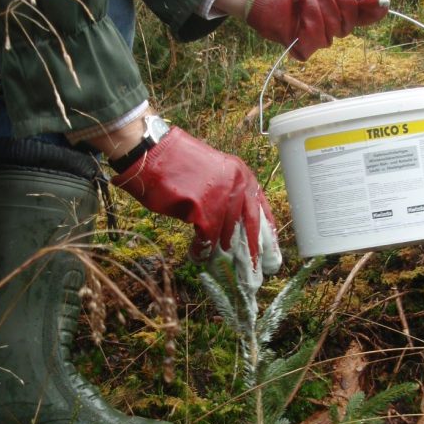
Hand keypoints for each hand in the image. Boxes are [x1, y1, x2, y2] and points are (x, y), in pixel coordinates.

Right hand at [110, 127, 281, 291]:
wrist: (152, 153)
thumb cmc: (178, 165)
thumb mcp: (213, 175)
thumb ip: (227, 195)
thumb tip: (234, 227)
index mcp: (242, 174)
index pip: (261, 207)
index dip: (267, 231)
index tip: (271, 251)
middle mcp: (238, 182)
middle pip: (252, 224)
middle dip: (254, 249)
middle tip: (257, 269)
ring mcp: (222, 195)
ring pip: (228, 232)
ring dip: (222, 249)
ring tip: (220, 261)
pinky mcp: (205, 208)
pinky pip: (208, 238)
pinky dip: (202, 249)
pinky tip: (198, 254)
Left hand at [245, 0, 388, 59]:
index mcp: (342, 8)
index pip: (368, 15)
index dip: (375, 8)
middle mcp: (333, 25)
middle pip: (352, 18)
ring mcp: (318, 38)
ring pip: (336, 26)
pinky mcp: (302, 47)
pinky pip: (319, 36)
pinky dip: (312, 12)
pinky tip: (301, 0)